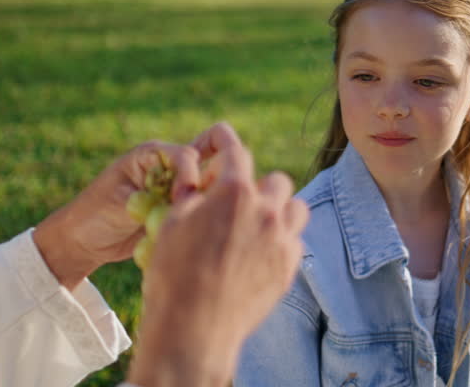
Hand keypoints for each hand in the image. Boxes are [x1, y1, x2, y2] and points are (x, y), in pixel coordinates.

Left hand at [33, 140, 200, 289]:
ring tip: (205, 224)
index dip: (189, 176)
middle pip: (205, 166)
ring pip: (207, 189)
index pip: (185, 156)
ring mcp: (176, 189)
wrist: (84, 243)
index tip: (184, 201)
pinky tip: (201, 234)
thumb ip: (153, 196)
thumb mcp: (121, 202)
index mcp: (151, 155)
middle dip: (210, 185)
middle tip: (205, 211)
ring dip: (209, 204)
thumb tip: (186, 198)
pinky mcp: (179, 210)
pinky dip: (203, 219)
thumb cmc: (93, 215)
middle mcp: (169, 168)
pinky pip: (200, 211)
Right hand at [127, 132, 308, 386]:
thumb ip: (192, 193)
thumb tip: (196, 174)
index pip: (236, 150)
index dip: (224, 141)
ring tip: (259, 224)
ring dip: (280, 209)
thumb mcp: (172, 223)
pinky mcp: (291, 267)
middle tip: (238, 203)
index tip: (220, 141)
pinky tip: (262, 253)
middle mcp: (266, 210)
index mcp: (234, 192)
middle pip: (276, 180)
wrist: (194, 328)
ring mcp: (283, 239)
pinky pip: (297, 241)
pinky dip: (283, 240)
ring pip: (296, 207)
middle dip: (258, 186)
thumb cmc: (174, 273)